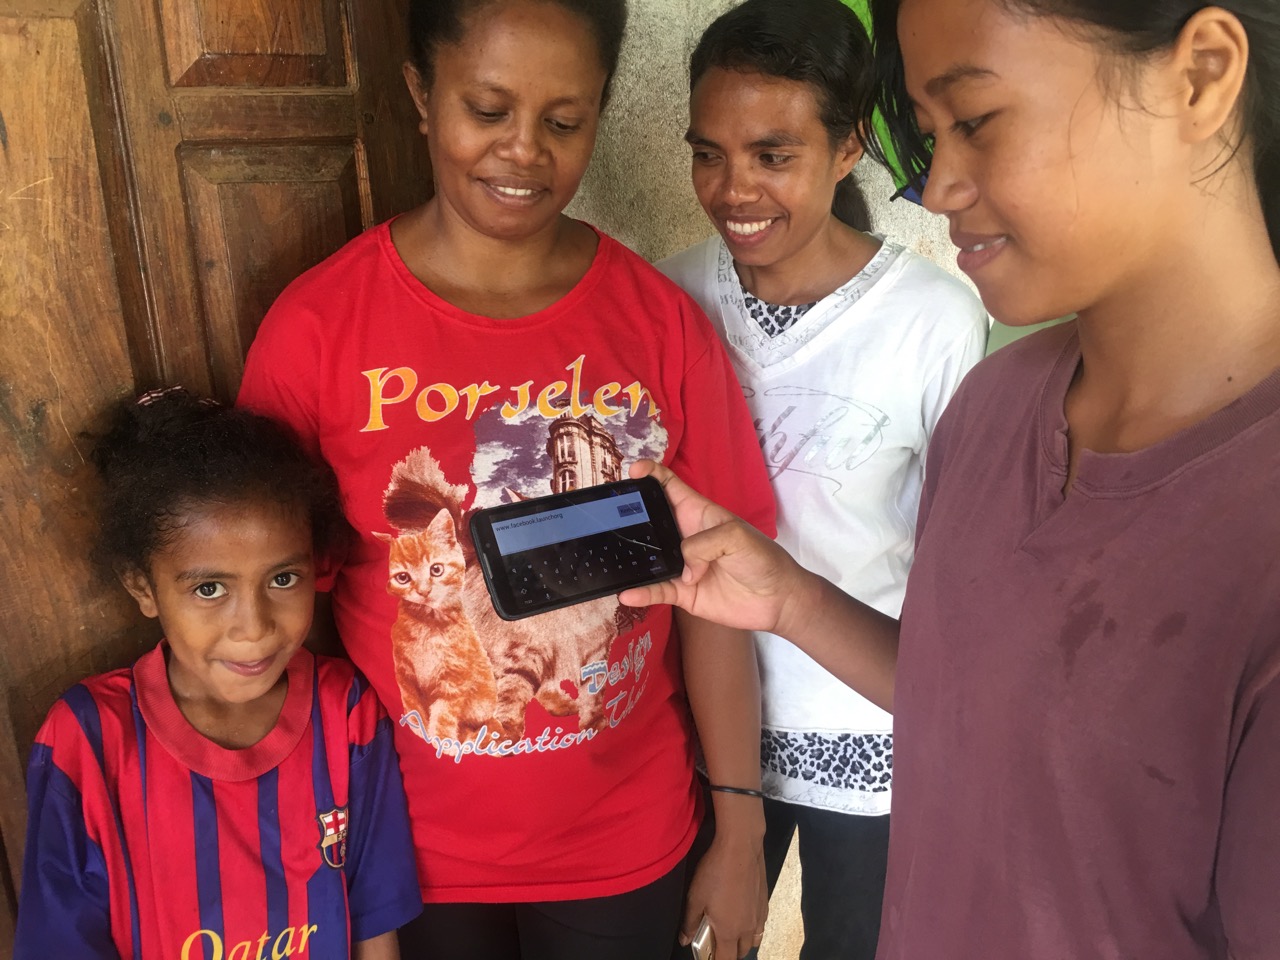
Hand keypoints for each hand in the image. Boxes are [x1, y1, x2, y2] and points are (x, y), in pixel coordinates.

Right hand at [620, 461, 806, 633]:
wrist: (777, 599)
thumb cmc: (763, 558)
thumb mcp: (736, 537)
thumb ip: (703, 544)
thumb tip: (683, 569)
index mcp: (697, 513)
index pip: (669, 486)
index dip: (651, 474)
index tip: (632, 471)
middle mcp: (684, 537)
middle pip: (649, 521)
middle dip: (628, 517)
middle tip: (606, 519)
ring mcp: (681, 565)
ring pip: (647, 559)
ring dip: (630, 559)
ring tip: (610, 559)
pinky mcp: (682, 593)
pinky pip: (656, 590)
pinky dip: (642, 593)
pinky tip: (627, 594)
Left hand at [680, 829, 768, 958]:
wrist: (740, 847)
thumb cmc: (715, 872)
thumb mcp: (695, 897)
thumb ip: (689, 922)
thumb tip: (684, 939)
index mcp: (729, 931)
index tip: (708, 956)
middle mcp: (747, 928)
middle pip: (741, 953)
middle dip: (729, 953)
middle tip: (715, 943)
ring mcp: (759, 915)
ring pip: (753, 940)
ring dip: (742, 942)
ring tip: (730, 933)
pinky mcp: (764, 902)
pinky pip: (760, 925)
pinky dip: (752, 929)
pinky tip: (743, 917)